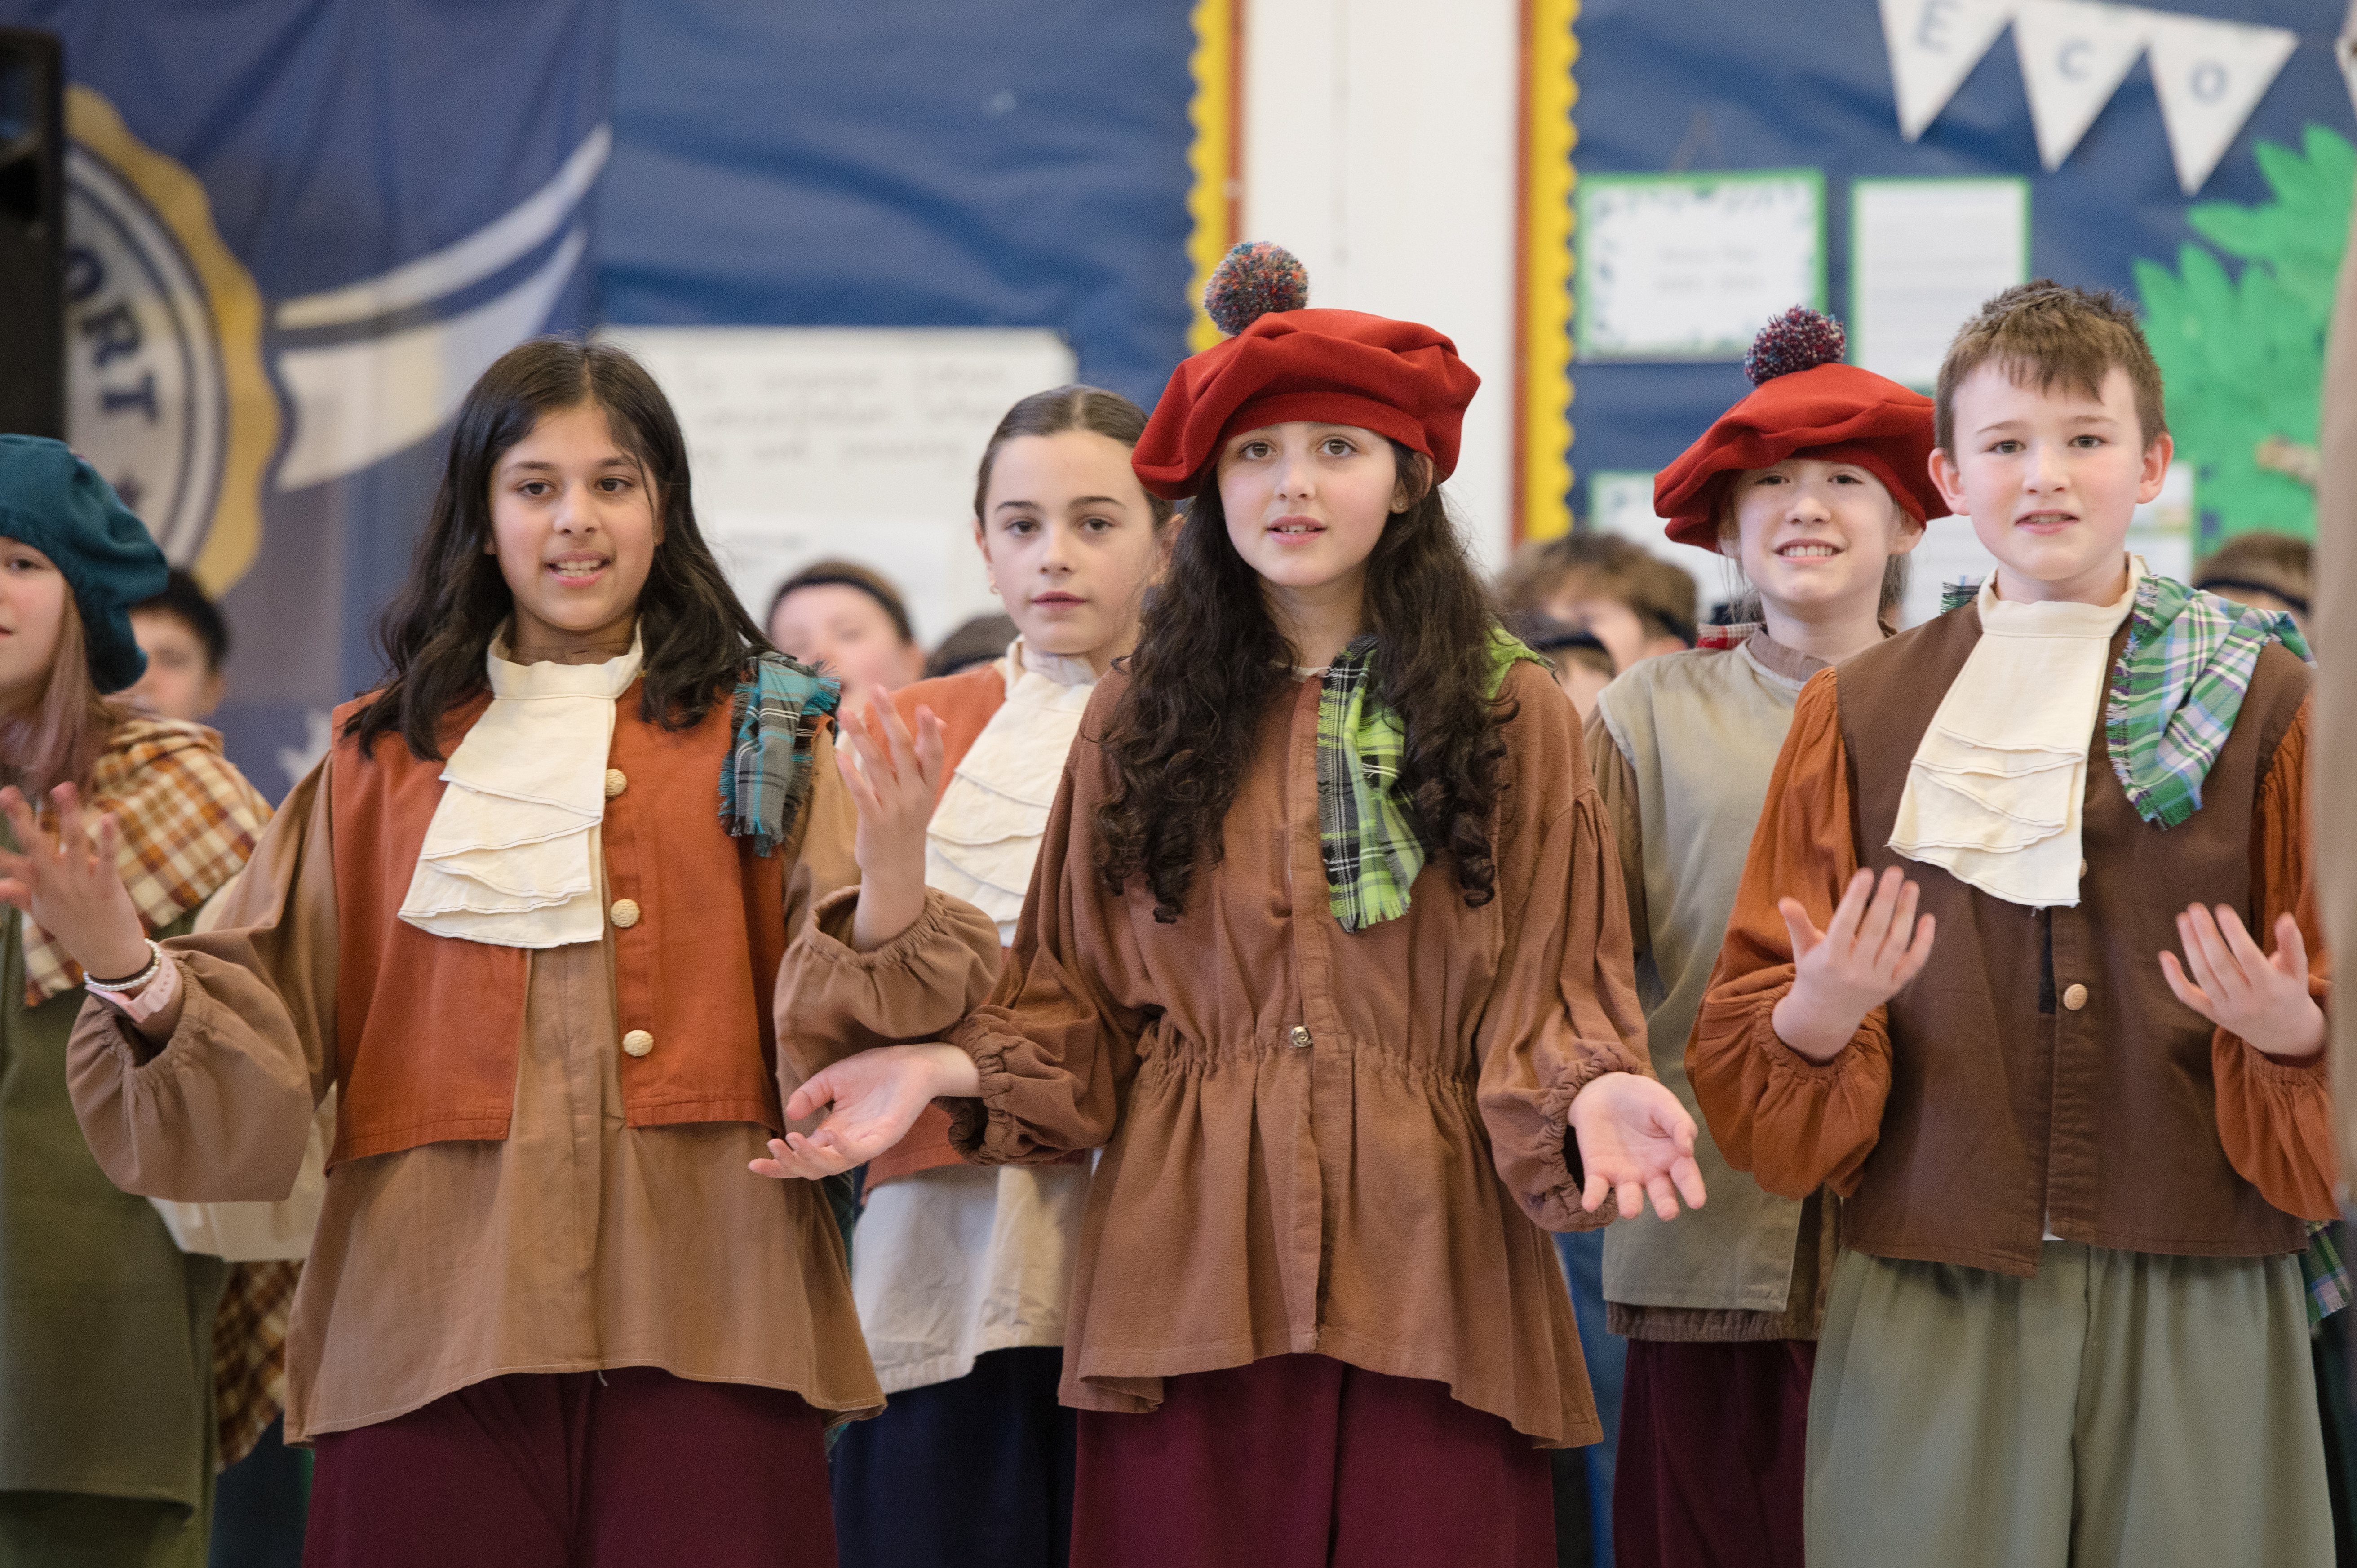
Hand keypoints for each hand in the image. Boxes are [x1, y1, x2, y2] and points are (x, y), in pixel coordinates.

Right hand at [0, 783, 151, 979]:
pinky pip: (108, 859)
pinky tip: (109, 818)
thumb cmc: (75, 929)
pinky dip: (108, 839)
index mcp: (39, 887)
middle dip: (20, 819)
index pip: (10, 861)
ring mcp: (82, 885)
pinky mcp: (108, 887)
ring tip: (62, 788)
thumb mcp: (43, 913)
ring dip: (67, 815)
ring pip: (73, 844)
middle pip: (35, 846)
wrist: (109, 954)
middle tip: (6, 793)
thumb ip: (20, 895)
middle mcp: (57, 883)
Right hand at [747, 1043, 981, 1180]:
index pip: (801, 1157)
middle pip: (812, 1169)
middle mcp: (846, 1144)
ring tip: (792, 1140)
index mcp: (832, 1133)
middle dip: (788, 1164)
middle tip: (772, 1148)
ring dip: (809, 1157)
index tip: (753, 1163)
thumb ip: (810, 1095)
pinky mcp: (884, 1138)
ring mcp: (865, 1143)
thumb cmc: (875, 1070)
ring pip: (832, 1166)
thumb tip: (789, 1115)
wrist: (912, 1062)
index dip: (778, 1164)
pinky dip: (841, 1148)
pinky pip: (860, 1152)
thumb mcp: (832, 1079)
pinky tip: (827, 1135)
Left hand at [834, 690, 942, 951]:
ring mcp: (893, 808)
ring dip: (861, 735)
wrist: (898, 868)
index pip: (932, 754)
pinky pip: (861, 793)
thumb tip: (938, 721)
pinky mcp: (873, 820)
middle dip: (889, 718)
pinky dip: (850, 773)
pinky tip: (839, 754)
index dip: (929, 731)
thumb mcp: (924, 791)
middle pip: (901, 750)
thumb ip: (925, 757)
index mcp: (928, 786)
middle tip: (877, 690)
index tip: (924, 707)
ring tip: (846, 711)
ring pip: (877, 765)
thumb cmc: (908, 822)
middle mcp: (914, 795)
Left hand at [1568, 1071, 1706, 1219]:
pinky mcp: (1598, 1171)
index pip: (1686, 1176)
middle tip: (1668, 1213)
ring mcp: (1625, 1174)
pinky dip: (1594, 1197)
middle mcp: (1651, 1172)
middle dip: (1665, 1204)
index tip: (1697, 1202)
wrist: (1606, 1091)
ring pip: (1629, 1196)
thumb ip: (1678, 1123)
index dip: (1692, 1189)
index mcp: (1672, 1157)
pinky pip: (1597, 1187)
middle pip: (1661, 1193)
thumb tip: (1688, 1148)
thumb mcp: (1664, 1104)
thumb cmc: (1644, 1099)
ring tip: (1630, 1212)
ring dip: (1630, 1205)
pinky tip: (1589, 1204)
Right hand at [1771, 867, 1935, 1062]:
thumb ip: (1797, 924)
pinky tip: (1928, 918)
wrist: (1826, 1015)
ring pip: (1897, 943)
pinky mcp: (1893, 987)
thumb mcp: (1802, 950)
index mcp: (1829, 960)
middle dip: (1886, 898)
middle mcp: (1854, 972)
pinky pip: (1913, 963)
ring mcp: (1877, 981)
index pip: (1844, 924)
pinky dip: (1923, 942)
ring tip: (1911, 887)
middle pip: (1875, 930)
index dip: (1855, 898)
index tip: (1866, 873)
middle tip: (1894, 871)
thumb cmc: (1814, 973)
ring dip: (1906, 913)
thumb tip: (1785, 901)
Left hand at [2161, 905, 2324, 1059]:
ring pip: (2203, 976)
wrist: (2284, 1034)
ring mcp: (2227, 1009)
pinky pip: (2188, 997)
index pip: (2248, 957)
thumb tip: (2285, 918)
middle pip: (2220, 964)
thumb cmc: (2290, 993)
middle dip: (2206, 935)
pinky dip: (2174, 978)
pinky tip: (2165, 956)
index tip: (2222, 909)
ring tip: (2184, 919)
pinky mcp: (2212, 1014)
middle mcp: (2247, 1001)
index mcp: (2272, 989)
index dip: (2234, 933)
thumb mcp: (2298, 972)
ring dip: (2190, 946)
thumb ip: (2292, 945)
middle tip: (2195, 908)